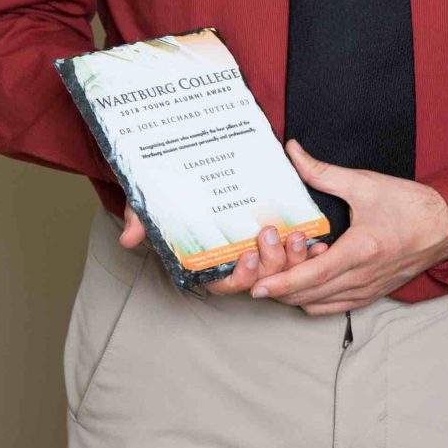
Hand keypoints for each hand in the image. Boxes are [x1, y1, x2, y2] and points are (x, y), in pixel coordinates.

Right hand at [119, 205, 322, 297]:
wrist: (196, 163)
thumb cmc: (176, 188)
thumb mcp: (156, 198)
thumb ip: (142, 217)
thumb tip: (128, 238)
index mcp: (209, 259)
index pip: (223, 283)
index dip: (238, 277)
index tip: (247, 255)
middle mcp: (235, 260)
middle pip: (257, 280)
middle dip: (270, 265)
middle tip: (273, 235)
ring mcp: (258, 251)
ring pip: (280, 271)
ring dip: (293, 259)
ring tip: (299, 237)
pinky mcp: (279, 239)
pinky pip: (299, 258)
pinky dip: (310, 254)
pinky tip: (319, 241)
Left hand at [240, 142, 447, 315]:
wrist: (447, 227)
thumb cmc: (411, 205)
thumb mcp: (366, 184)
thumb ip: (324, 172)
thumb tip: (294, 153)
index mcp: (362, 250)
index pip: (313, 275)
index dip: (282, 282)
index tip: (257, 285)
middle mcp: (363, 277)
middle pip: (307, 295)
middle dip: (278, 286)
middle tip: (259, 268)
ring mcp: (366, 290)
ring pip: (315, 304)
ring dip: (293, 292)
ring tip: (282, 270)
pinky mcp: (370, 295)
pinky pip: (330, 307)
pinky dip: (311, 298)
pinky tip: (305, 279)